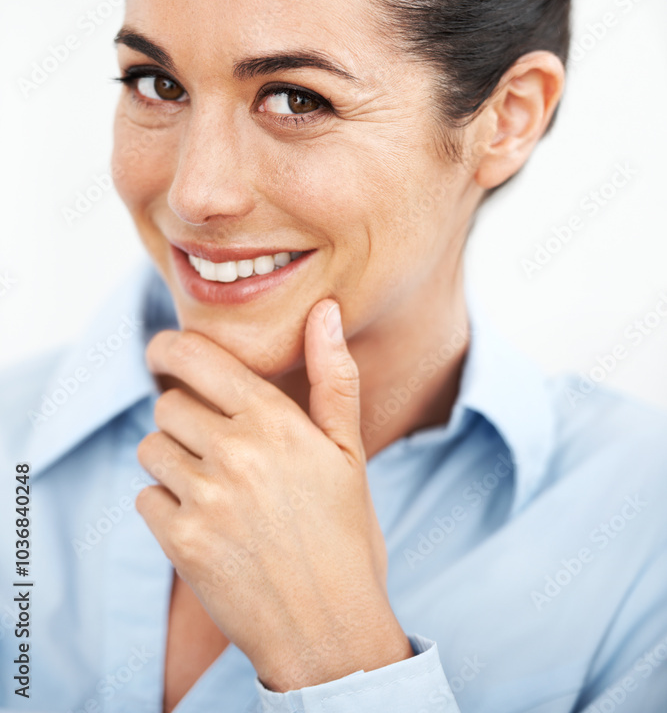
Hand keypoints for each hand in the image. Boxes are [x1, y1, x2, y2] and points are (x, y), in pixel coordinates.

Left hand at [135, 298, 412, 690]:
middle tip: (211, 445)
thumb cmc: (344, 536)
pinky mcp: (181, 543)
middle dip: (183, 417)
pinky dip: (165, 506)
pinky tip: (204, 523)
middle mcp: (236, 453)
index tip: (162, 352)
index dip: (169, 349)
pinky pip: (146, 498)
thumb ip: (333, 376)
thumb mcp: (349, 452)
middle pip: (168, 404)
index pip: (197, 358)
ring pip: (152, 448)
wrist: (331, 631)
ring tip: (211, 487)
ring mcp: (205, 499)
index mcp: (275, 422)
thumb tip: (326, 310)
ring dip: (171, 461)